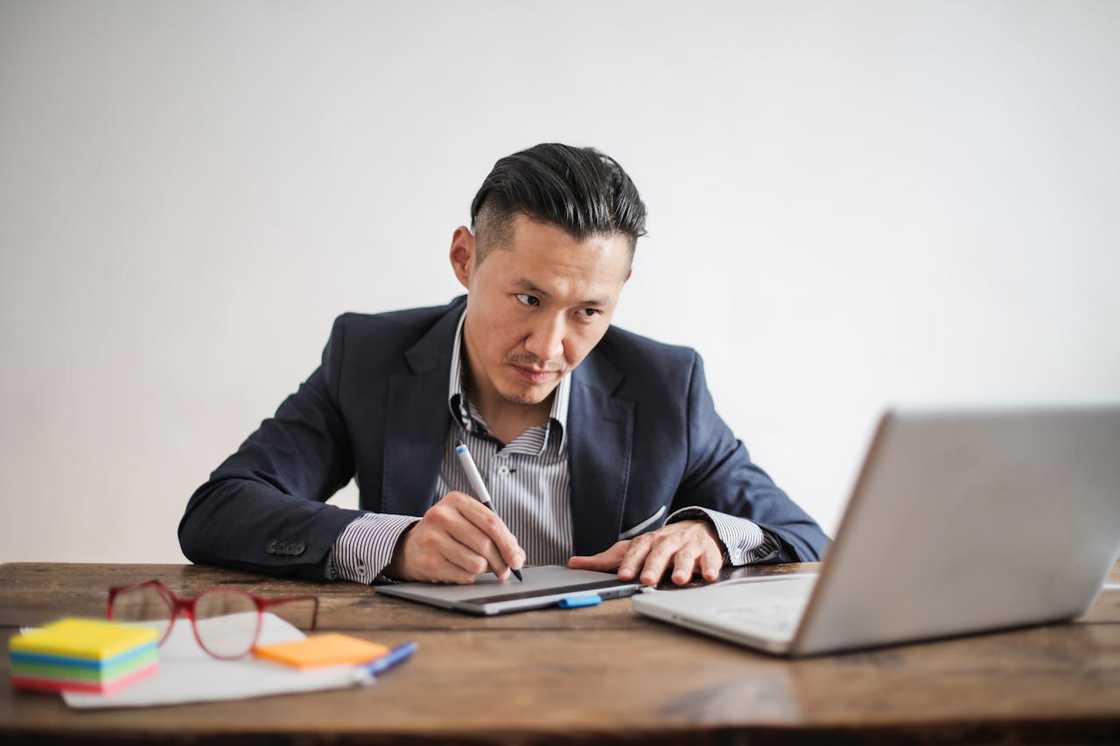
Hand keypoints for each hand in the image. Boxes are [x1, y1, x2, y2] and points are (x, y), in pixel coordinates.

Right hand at [385, 491, 525, 583]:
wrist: (410, 546)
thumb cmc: (446, 533)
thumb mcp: (467, 522)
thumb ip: (493, 533)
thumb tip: (518, 556)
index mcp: (456, 501)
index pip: (492, 522)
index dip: (509, 543)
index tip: (517, 559)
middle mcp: (442, 516)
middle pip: (485, 543)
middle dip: (501, 562)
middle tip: (505, 571)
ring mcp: (432, 538)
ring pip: (476, 562)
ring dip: (484, 570)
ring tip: (478, 567)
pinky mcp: (428, 561)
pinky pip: (464, 575)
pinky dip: (469, 576)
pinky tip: (462, 570)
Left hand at [567, 519, 724, 585]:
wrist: (695, 528)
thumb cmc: (659, 544)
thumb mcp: (633, 549)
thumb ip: (605, 559)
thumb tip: (574, 563)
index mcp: (647, 541)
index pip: (636, 550)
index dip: (630, 562)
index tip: (624, 575)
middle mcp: (667, 541)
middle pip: (660, 552)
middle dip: (654, 565)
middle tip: (648, 580)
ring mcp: (688, 546)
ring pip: (685, 555)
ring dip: (683, 567)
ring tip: (680, 580)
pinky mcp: (708, 552)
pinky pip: (711, 559)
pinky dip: (711, 566)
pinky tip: (709, 576)